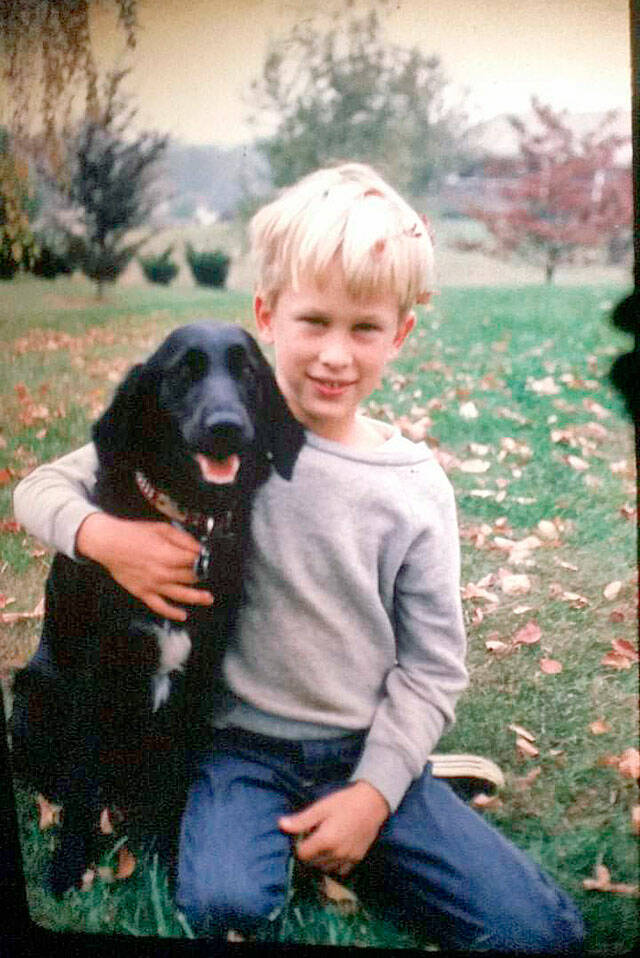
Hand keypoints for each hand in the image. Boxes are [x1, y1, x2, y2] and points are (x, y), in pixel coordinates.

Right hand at [76, 513, 213, 620]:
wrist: (108, 543)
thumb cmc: (134, 533)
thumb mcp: (161, 528)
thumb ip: (183, 539)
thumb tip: (199, 548)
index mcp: (168, 555)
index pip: (194, 561)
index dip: (204, 560)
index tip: (209, 558)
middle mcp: (162, 572)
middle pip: (190, 577)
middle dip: (202, 575)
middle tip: (209, 574)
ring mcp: (152, 585)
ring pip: (180, 595)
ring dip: (197, 597)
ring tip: (208, 599)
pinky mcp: (142, 592)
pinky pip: (160, 606)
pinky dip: (172, 612)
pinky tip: (182, 615)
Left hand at [278, 781, 389, 876]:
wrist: (373, 803)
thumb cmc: (345, 802)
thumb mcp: (321, 807)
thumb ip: (302, 820)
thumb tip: (281, 825)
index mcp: (325, 840)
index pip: (302, 854)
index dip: (299, 845)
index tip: (302, 836)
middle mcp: (336, 853)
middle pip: (313, 863)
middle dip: (309, 853)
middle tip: (312, 838)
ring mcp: (348, 858)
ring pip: (326, 869)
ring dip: (320, 860)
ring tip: (322, 845)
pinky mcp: (357, 859)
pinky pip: (341, 871)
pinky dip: (334, 865)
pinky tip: (334, 852)